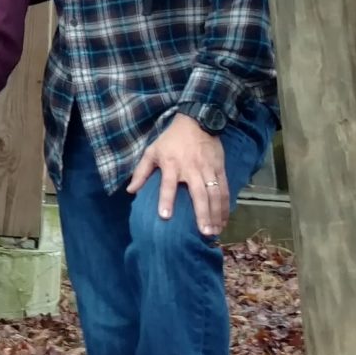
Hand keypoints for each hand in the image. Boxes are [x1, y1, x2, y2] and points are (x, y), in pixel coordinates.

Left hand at [129, 111, 231, 236]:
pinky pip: (225, 190)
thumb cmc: (171, 139)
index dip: (166, 200)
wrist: (197, 122)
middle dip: (202, 214)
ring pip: (215, 194)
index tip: (165, 216)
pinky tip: (225, 219)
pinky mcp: (220, 169)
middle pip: (199, 194)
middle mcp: (191, 168)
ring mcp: (208, 169)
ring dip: (216, 214)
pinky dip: (225, 206)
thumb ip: (141, 172)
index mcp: (171, 164)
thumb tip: (130, 191)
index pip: (168, 184)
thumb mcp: (152, 151)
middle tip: (204, 232)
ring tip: (215, 232)